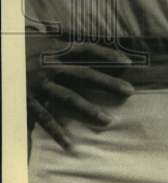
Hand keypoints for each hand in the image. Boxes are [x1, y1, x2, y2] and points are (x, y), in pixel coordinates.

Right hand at [26, 34, 134, 150]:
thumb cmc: (22, 47)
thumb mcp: (43, 40)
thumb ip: (64, 44)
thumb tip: (86, 46)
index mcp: (55, 49)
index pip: (87, 50)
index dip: (108, 55)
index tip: (128, 63)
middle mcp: (49, 67)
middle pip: (84, 74)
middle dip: (108, 83)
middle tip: (129, 91)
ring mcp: (39, 85)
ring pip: (68, 98)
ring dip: (89, 110)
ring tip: (107, 120)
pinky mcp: (27, 100)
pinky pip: (44, 117)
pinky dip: (56, 131)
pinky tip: (70, 143)